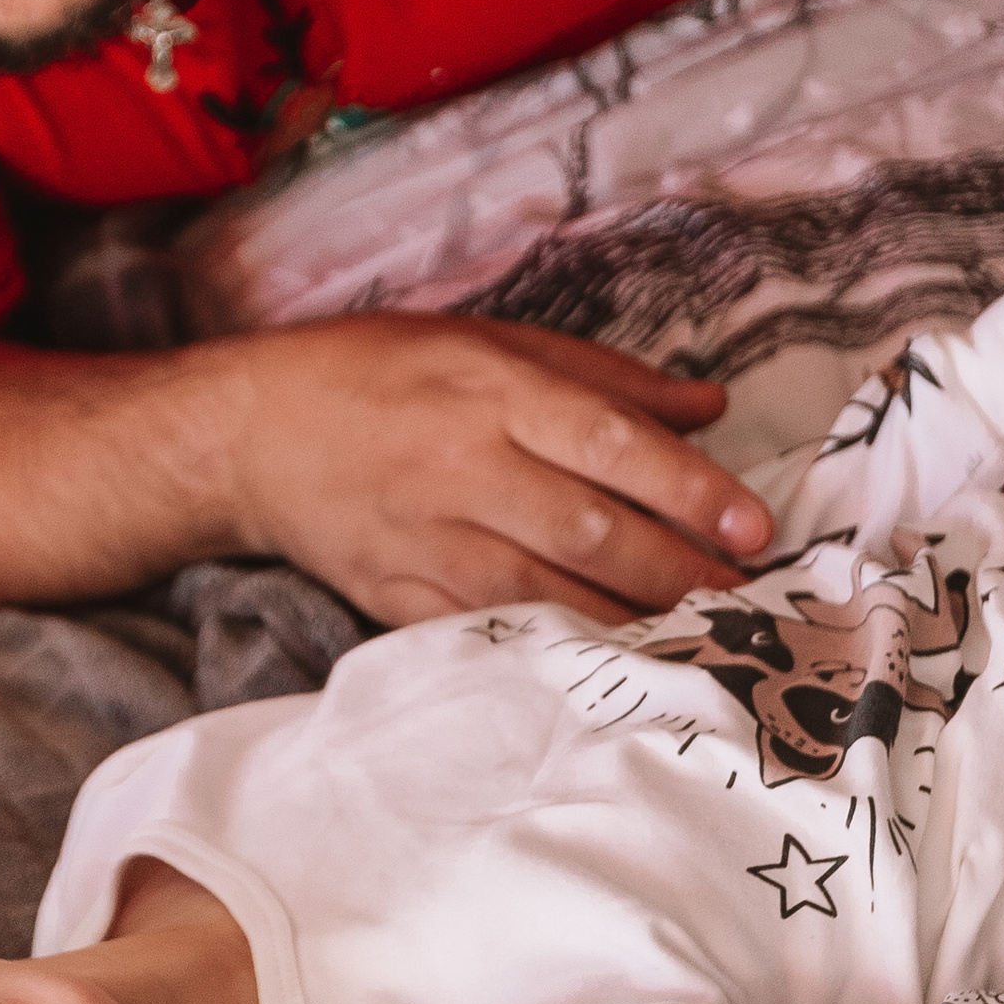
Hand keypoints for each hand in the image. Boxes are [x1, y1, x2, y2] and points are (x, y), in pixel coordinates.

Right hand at [221, 313, 772, 623]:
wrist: (249, 434)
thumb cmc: (380, 373)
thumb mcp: (489, 341)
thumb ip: (604, 378)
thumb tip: (708, 405)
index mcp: (489, 390)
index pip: (609, 441)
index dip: (688, 488)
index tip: (753, 525)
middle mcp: (459, 465)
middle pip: (587, 529)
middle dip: (677, 569)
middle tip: (745, 597)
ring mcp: (424, 540)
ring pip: (543, 594)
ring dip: (628, 621)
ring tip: (697, 636)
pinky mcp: (394, 596)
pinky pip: (484, 632)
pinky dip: (548, 651)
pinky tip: (605, 661)